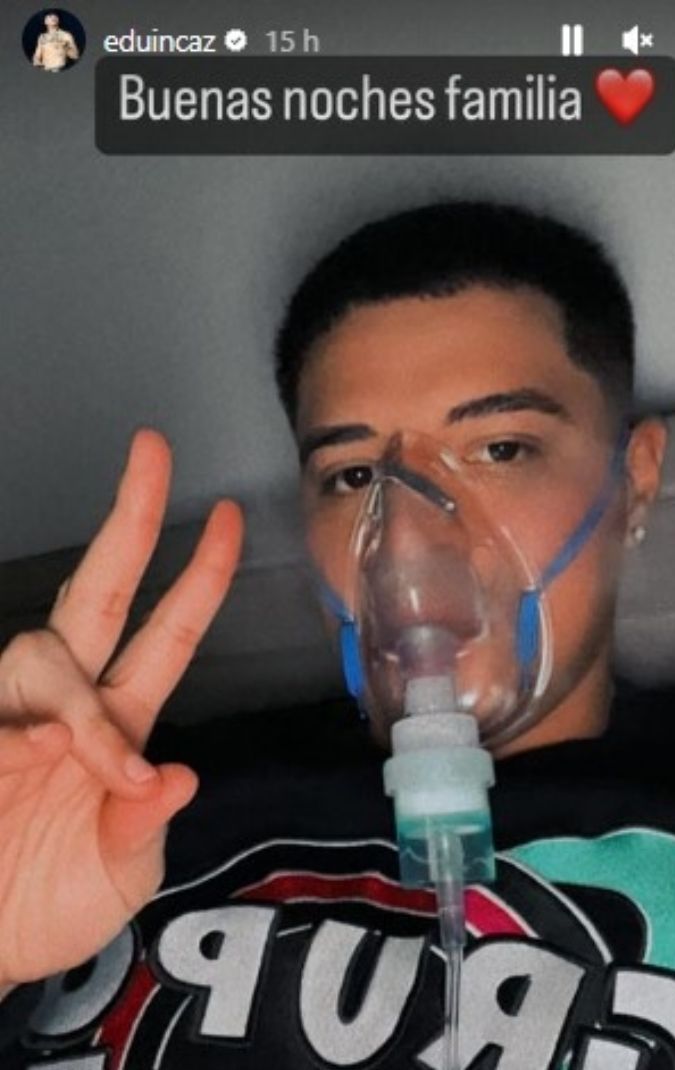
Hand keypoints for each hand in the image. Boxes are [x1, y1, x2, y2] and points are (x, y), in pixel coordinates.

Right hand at [0, 429, 242, 983]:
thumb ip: (144, 826)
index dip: (200, 577)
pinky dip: (21, 731)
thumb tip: (176, 774)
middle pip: (99, 591)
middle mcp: (71, 702)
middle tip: (154, 451)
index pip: (167, 634)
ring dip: (78, 706)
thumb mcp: (121, 876)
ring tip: (79, 765)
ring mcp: (15, 711)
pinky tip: (25, 760)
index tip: (228, 516)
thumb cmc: (54, 903)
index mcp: (122, 726)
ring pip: (45, 652)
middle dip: (131, 520)